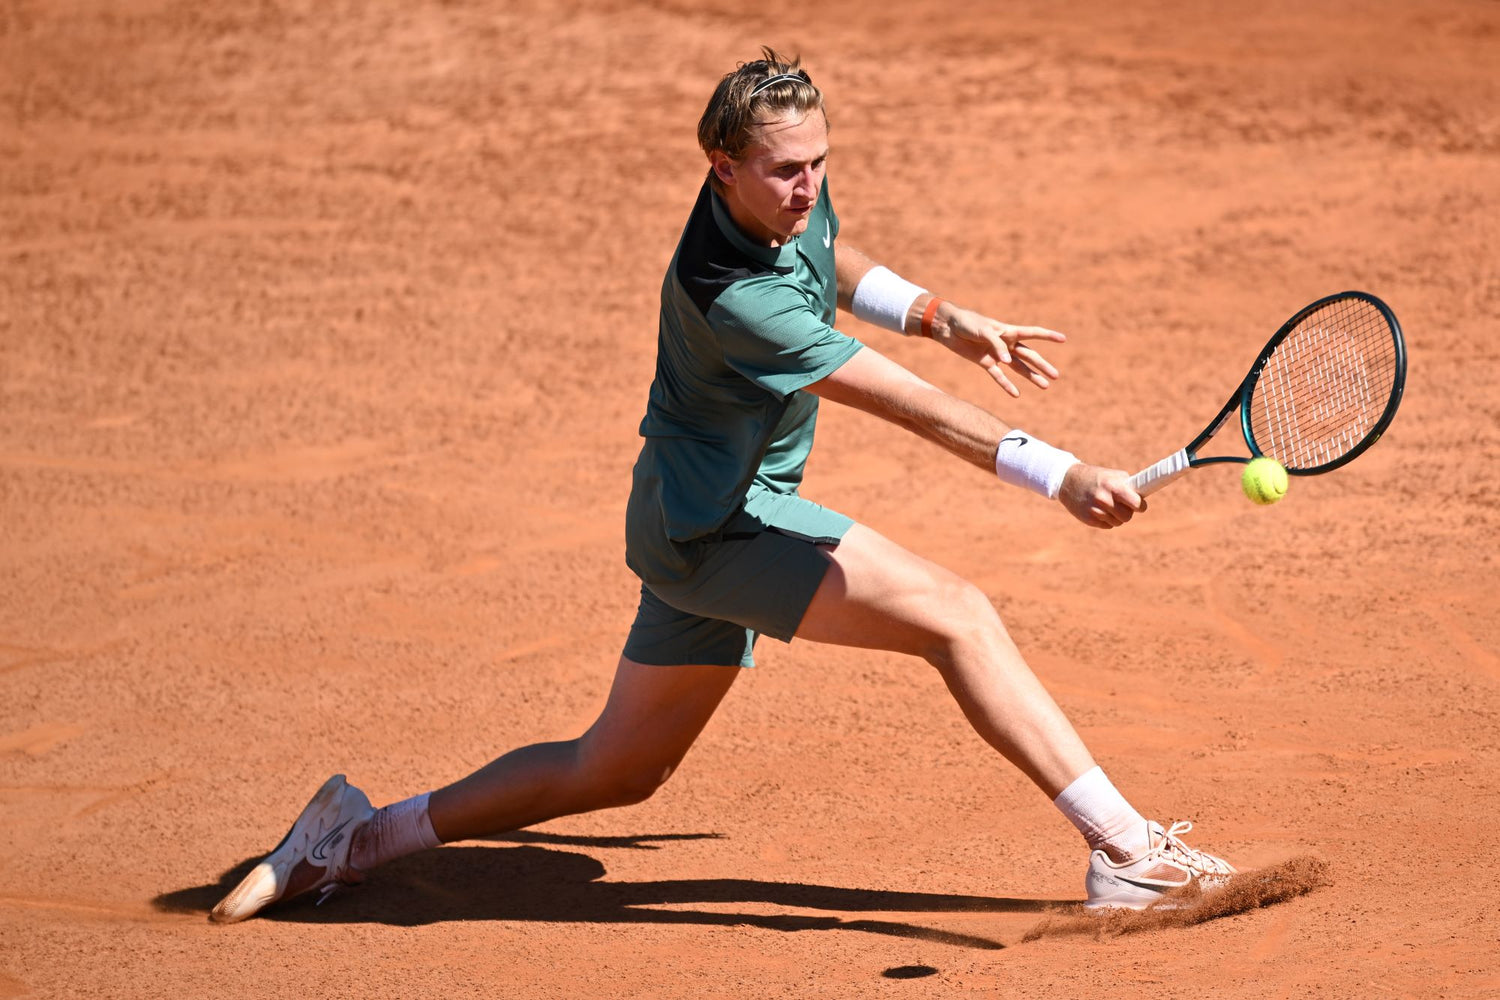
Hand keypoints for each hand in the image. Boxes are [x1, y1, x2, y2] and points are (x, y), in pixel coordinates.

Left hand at [933, 303, 1064, 396]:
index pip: (1033, 333)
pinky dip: (1006, 385)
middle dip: (1042, 365)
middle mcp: (1006, 343)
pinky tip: (1016, 394)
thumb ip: (997, 345)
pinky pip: (998, 376)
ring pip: (1018, 368)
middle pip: (1029, 355)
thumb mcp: (983, 331)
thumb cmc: (967, 323)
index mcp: (1008, 330)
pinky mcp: (985, 363)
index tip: (1063, 339)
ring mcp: (997, 355)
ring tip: (1045, 386)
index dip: (1048, 336)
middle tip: (1056, 376)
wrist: (948, 328)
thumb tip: (1008, 362)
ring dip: (1031, 377)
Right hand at [1058, 464, 1145, 528]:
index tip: (1140, 505)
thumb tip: (1143, 495)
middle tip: (1123, 505)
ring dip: (1116, 516)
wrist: (1067, 481)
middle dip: (1128, 511)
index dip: (1140, 506)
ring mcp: (1095, 511)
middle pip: (1127, 516)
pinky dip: (1106, 519)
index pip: (1136, 503)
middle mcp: (1104, 499)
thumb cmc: (1095, 477)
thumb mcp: (1111, 475)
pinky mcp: (1088, 520)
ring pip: (1118, 522)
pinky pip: (1107, 525)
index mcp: (1112, 486)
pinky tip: (1098, 509)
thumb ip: (1128, 485)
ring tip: (1107, 505)